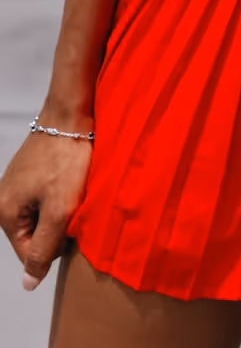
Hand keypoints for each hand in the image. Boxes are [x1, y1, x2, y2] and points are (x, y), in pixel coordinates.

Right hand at [0, 116, 92, 290]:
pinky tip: (73, 177)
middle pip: (36, 234)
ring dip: (63, 207)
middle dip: (59, 224)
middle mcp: (4, 199)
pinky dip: (63, 190)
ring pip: (45, 213)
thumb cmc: (66, 159)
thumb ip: (42, 249)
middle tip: (74, 201)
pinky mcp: (32, 170)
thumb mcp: (58, 211)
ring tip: (74, 187)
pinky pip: (47, 194)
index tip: (72, 220)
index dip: (57, 244)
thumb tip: (28, 285)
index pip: (31, 254)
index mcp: (5, 212)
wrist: (71, 113)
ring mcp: (17, 183)